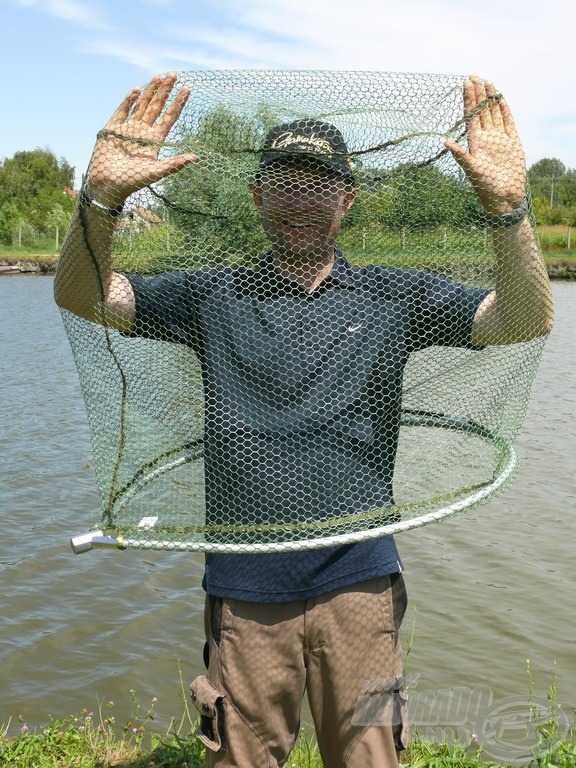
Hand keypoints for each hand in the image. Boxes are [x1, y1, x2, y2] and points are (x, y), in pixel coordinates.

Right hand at [86, 73, 197, 205]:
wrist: (108, 185)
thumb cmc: (132, 182)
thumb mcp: (156, 172)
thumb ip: (174, 164)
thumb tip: (196, 157)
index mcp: (155, 141)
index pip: (169, 118)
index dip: (177, 103)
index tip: (187, 89)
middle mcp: (143, 132)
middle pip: (156, 107)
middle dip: (165, 91)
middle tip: (173, 74)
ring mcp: (128, 128)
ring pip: (142, 105)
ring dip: (150, 91)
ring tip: (159, 76)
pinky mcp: (113, 128)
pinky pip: (122, 110)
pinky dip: (129, 100)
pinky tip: (137, 90)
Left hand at [445, 76, 525, 215]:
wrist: (504, 197)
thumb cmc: (485, 186)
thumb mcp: (471, 169)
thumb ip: (460, 155)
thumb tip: (445, 142)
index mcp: (475, 141)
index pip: (470, 115)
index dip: (468, 99)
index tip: (465, 83)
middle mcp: (486, 138)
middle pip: (481, 110)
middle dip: (478, 93)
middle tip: (474, 75)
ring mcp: (499, 139)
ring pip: (494, 113)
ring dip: (490, 98)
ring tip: (487, 81)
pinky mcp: (512, 142)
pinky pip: (508, 122)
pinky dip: (504, 110)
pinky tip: (500, 99)